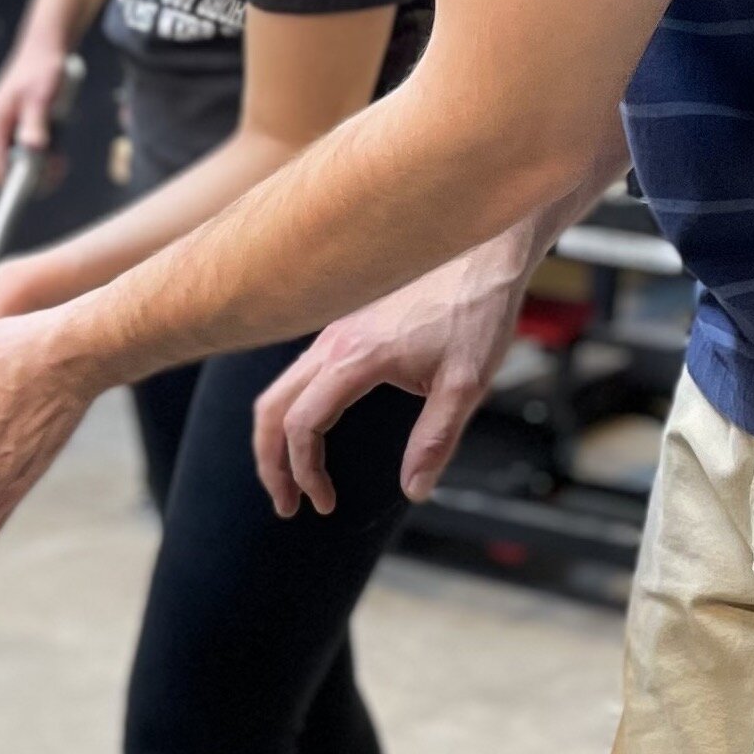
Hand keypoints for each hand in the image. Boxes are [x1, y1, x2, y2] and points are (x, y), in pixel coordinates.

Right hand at [0, 36, 74, 190]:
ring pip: (17, 165)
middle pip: (5, 171)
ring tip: (60, 156)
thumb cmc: (43, 69)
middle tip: (58, 165)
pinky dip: (42, 156)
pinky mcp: (14, 128)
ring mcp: (2, 129)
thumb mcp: (41, 98)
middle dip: (31, 175)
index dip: (13, 184)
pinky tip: (57, 148)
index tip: (38, 186)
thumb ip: (35, 125)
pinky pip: (24, 154)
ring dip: (40, 166)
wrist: (47, 47)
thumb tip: (31, 150)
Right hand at [252, 236, 539, 516]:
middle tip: (286, 504)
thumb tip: (414, 490)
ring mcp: (334, 328)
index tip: (323, 502)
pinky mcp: (345, 323)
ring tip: (291, 474)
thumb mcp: (466, 385)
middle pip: (270, 407)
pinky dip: (291, 407)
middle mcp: (332, 340)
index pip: (302, 424)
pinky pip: (300, 370)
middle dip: (270, 461)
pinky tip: (315, 425)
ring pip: (279, 386)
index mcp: (355, 357)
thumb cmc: (476, 309)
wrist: (483, 249)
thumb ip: (435, 441)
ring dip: (275, 435)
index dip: (304, 471)